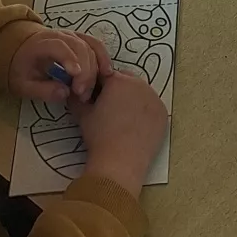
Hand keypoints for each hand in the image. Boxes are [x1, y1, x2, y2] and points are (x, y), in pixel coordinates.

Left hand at [8, 28, 112, 103]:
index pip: (59, 46)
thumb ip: (42, 90)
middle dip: (85, 71)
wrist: (21, 50)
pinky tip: (107, 73)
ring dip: (95, 68)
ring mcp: (72, 35)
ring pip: (90, 46)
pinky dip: (104, 58)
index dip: (69, 58)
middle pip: (79, 48)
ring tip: (91, 89)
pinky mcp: (81, 39)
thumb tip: (65, 93)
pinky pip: (96, 45)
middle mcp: (59, 35)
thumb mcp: (23, 85)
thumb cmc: (22, 68)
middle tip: (81, 94)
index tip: (76, 76)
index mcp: (40, 44)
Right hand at [76, 65, 168, 197]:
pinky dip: (144, 111)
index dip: (96, 85)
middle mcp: (140, 84)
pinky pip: (151, 106)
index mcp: (118, 80)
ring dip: (131, 99)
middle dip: (116, 90)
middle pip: (124, 81)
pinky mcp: (163, 113)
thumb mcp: (82, 114)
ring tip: (121, 119)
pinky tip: (135, 126)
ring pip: (140, 92)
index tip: (92, 98)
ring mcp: (154, 98)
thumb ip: (76, 98)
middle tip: (107, 109)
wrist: (121, 161)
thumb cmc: (99, 135)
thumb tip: (73, 91)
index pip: (104, 75)